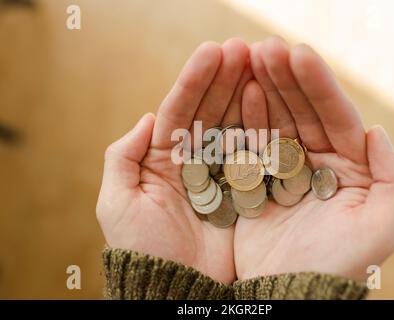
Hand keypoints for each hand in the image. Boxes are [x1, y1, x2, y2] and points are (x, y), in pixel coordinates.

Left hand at [96, 39, 250, 283]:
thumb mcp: (117, 202)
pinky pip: (255, 155)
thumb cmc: (142, 249)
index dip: (195, 81)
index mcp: (162, 159)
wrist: (177, 289)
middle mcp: (193, 163)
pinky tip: (270, 102)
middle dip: (224, 80)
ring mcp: (222, 175)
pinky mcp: (245, 192)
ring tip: (259, 63)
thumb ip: (123, 157)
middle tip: (243, 48)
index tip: (213, 52)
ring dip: (245, 95)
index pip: (179, 111)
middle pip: (210, 113)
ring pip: (234, 127)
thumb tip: (146, 118)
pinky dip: (262, 129)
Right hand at [234, 37, 393, 280]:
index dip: (318, 85)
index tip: (298, 53)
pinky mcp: (256, 178)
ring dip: (264, 88)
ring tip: (248, 58)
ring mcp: (283, 168)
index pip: (335, 117)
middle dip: (286, 77)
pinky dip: (246, 118)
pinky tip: (242, 93)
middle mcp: (316, 163)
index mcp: (349, 168)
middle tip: (266, 46)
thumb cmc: (335, 266)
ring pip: (275, 120)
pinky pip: (250, 142)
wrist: (287, 293)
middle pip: (302, 111)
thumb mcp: (379, 229)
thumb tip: (378, 132)